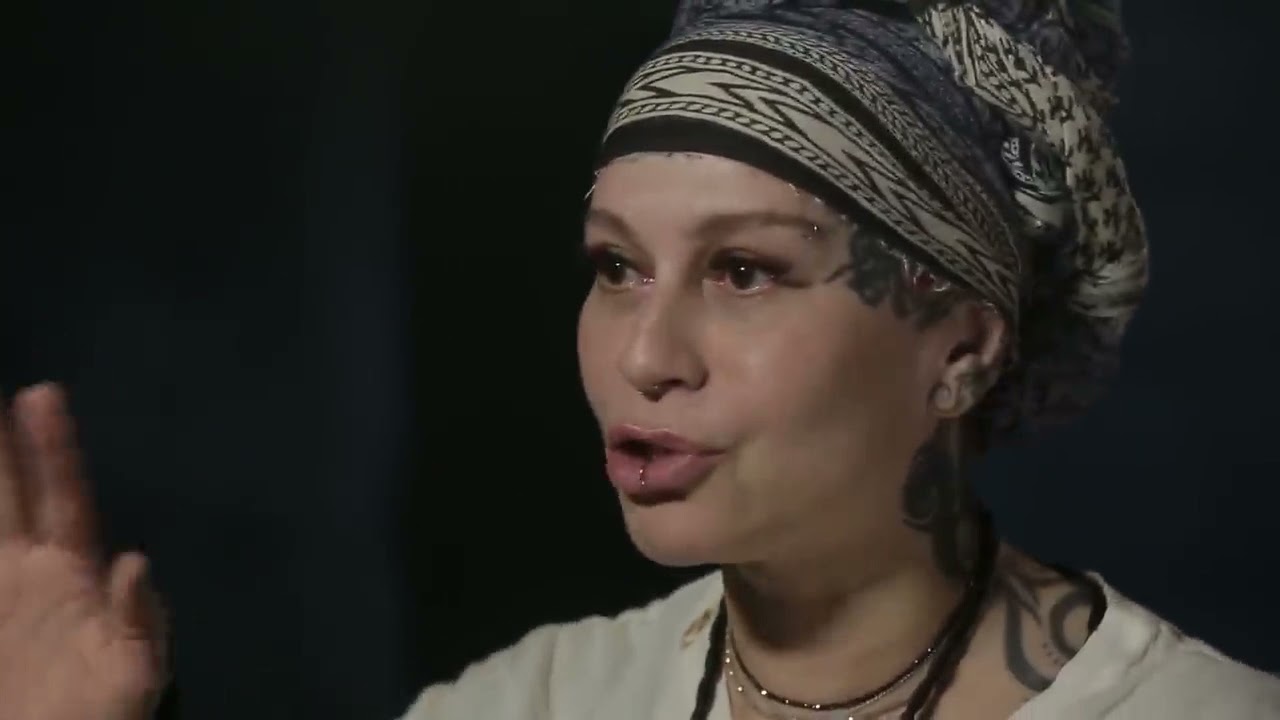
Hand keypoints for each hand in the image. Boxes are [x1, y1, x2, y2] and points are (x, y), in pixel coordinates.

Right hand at [0, 384, 167, 719]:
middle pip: (12, 498)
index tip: (41, 394)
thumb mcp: (134, 669)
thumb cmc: (98, 715)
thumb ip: (140, 620)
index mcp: (73, 576)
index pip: (65, 497)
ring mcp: (1, 600)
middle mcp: (31, 577)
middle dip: (1, 447)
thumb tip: (133, 562)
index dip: (55, 449)